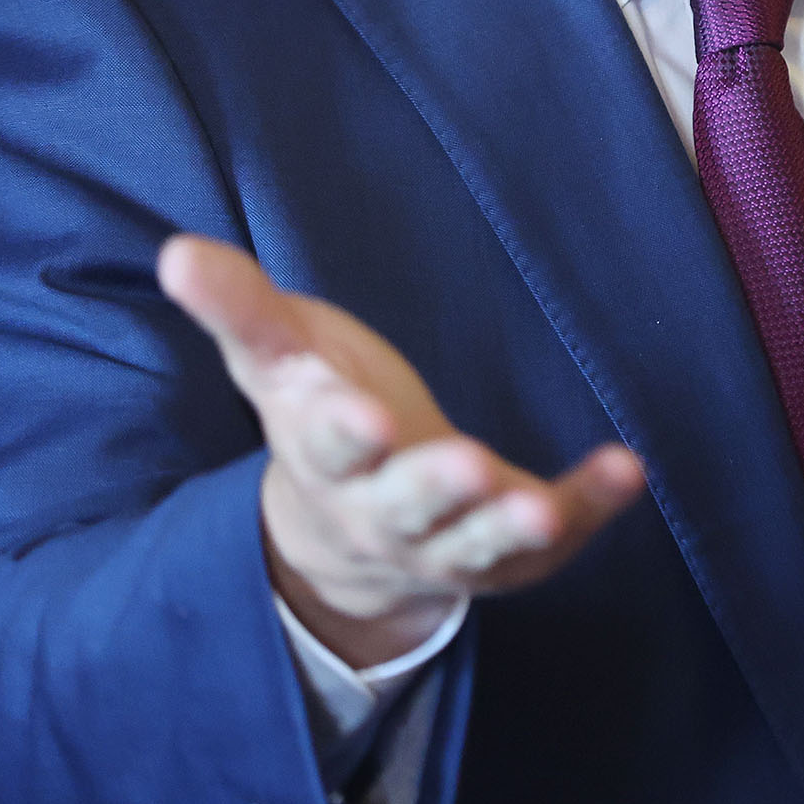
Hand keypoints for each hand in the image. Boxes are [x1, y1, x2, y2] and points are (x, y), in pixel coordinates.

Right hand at [157, 234, 648, 666]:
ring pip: (474, 542)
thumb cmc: (317, 412)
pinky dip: (589, 507)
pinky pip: (553, 537)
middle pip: (406, 502)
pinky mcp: (508, 552)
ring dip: (509, 523)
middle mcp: (383, 509)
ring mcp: (447, 540)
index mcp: (325, 452)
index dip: (344, 429)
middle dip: (433, 485)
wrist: (345, 536)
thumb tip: (176, 251)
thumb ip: (238, 307)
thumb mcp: (276, 357)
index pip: (329, 442)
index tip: (357, 411)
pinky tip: (627, 470)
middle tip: (465, 466)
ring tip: (539, 507)